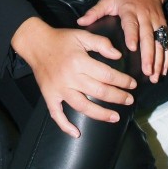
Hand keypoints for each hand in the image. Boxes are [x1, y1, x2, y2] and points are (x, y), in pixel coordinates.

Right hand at [12, 17, 136, 137]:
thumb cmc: (61, 39)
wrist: (35, 43)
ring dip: (100, 114)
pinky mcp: (49, 95)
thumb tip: (118, 55)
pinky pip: (56, 114)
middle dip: (118, 97)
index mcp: (79, 61)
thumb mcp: (82, 35)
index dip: (122, 81)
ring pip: (82, 106)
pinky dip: (65, 125)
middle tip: (129, 100)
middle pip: (99, 92)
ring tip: (115, 117)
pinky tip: (76, 133)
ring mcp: (59, 89)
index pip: (107, 75)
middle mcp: (70, 77)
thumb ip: (101, 43)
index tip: (132, 84)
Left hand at [77, 0, 167, 82]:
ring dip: (159, 60)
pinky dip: (167, 57)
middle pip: (148, 37)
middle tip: (146, 71)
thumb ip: (95, 11)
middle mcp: (145, 17)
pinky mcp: (164, 26)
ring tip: (154, 76)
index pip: (131, 24)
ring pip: (160, 43)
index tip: (132, 48)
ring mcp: (156, 22)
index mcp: (130, 10)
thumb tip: (80, 22)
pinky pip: (167, 43)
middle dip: (148, 55)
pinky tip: (163, 70)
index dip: (132, 35)